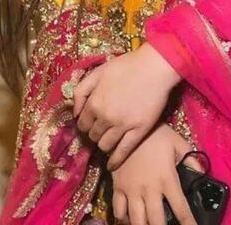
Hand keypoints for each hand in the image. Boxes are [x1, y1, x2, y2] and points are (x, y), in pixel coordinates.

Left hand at [73, 43, 180, 169]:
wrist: (156, 66)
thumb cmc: (128, 65)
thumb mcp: (99, 71)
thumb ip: (82, 90)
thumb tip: (74, 112)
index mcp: (94, 103)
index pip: (82, 124)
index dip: (86, 124)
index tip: (92, 123)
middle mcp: (105, 118)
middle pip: (93, 135)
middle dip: (95, 133)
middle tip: (102, 129)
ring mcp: (122, 126)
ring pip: (105, 146)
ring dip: (104, 144)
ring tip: (110, 139)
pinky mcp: (139, 131)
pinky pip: (123, 152)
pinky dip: (115, 161)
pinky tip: (112, 165)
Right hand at [111, 123, 198, 224]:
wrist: (130, 127)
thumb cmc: (157, 135)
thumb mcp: (179, 143)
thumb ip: (191, 159)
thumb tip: (202, 173)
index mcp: (167, 179)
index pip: (180, 208)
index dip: (188, 222)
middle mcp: (150, 190)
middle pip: (156, 221)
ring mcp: (132, 190)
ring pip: (136, 221)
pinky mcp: (118, 188)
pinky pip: (118, 211)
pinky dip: (123, 219)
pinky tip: (129, 219)